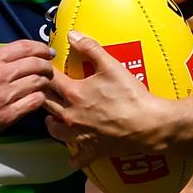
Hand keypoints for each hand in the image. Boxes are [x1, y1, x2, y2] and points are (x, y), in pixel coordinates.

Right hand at [0, 39, 53, 142]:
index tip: (46, 52)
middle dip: (46, 65)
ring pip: (39, 82)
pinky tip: (35, 99)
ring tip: (41, 85)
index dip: (41, 48)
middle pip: (37, 64)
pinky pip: (35, 102)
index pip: (26, 47)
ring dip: (44, 82)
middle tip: (48, 69)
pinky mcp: (8, 115)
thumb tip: (16, 55)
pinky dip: (39, 98)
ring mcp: (4, 95)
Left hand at [43, 30, 169, 167]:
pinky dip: (75, 157)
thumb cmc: (131, 95)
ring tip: (53, 118)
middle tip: (43, 90)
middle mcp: (71, 115)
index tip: (42, 68)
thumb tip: (71, 34)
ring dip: (52, 123)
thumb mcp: (111, 65)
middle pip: (47, 104)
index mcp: (73, 93)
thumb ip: (90, 48)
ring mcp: (80, 134)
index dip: (43, 72)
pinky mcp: (93, 149)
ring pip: (55, 130)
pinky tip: (73, 158)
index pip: (48, 80)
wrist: (150, 124)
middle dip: (43, 96)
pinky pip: (79, 157)